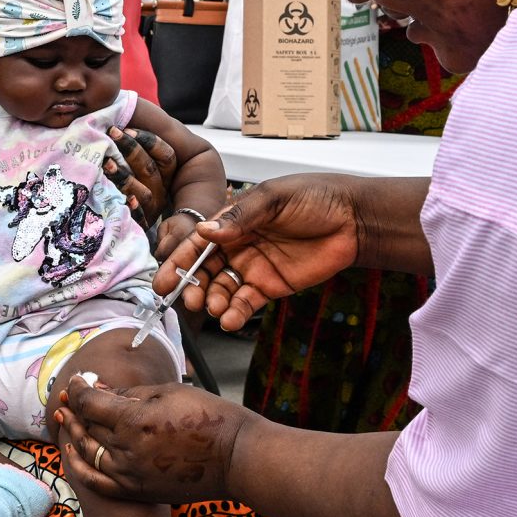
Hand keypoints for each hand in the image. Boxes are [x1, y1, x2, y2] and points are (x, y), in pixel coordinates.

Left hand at [54, 378, 248, 503]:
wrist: (235, 458)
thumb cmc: (209, 417)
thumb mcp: (169, 393)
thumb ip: (130, 394)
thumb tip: (102, 390)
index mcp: (134, 421)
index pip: (91, 403)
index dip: (79, 388)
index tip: (77, 379)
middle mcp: (126, 451)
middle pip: (86, 427)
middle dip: (74, 408)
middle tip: (68, 395)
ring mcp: (130, 475)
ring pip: (87, 453)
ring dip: (73, 433)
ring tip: (66, 418)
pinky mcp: (136, 491)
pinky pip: (96, 481)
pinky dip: (79, 466)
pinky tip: (72, 453)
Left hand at [106, 125, 174, 224]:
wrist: (124, 226)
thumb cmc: (124, 186)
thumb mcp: (133, 168)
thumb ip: (130, 151)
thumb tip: (113, 126)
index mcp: (164, 176)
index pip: (166, 156)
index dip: (149, 140)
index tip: (127, 129)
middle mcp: (160, 191)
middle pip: (150, 169)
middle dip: (131, 149)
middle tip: (111, 134)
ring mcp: (150, 209)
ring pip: (144, 192)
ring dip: (125, 177)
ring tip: (107, 163)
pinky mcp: (139, 225)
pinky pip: (138, 218)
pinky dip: (133, 208)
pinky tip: (125, 200)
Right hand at [153, 175, 361, 331]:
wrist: (354, 218)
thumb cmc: (315, 197)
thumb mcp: (275, 198)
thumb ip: (240, 216)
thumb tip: (205, 231)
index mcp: (233, 221)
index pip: (199, 243)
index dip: (179, 262)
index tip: (163, 280)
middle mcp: (238, 245)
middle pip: (204, 271)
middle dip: (192, 287)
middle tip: (189, 300)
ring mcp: (253, 268)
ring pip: (222, 289)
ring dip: (212, 301)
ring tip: (213, 308)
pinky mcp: (271, 287)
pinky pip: (246, 303)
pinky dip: (235, 313)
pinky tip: (229, 320)